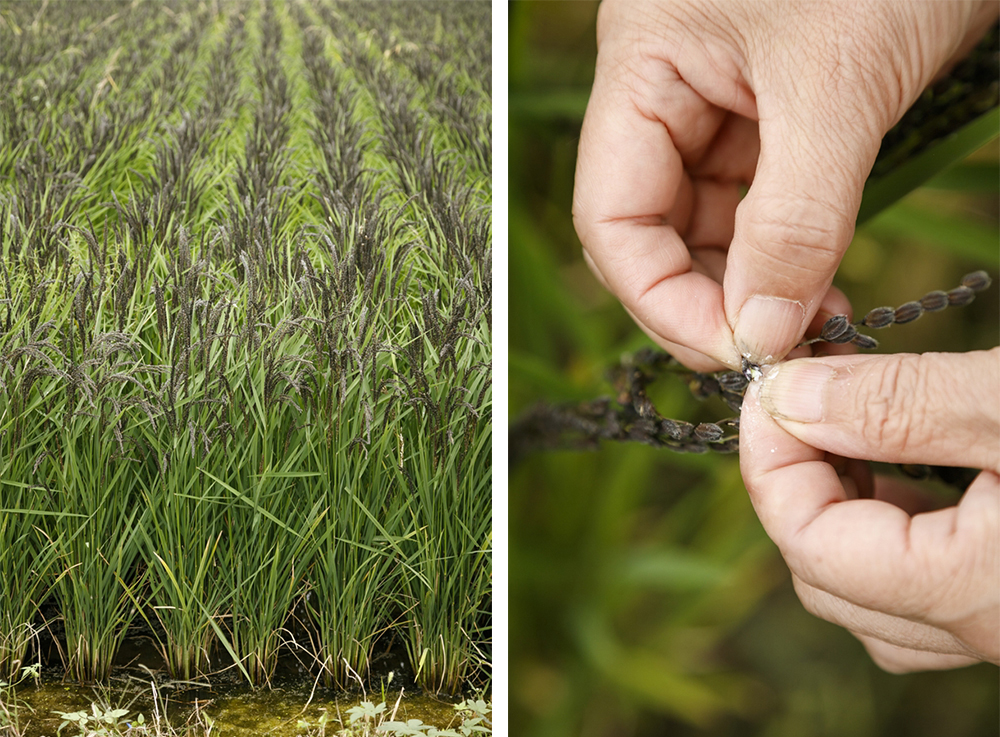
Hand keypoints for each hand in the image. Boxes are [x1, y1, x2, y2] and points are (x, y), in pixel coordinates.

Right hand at [573, 0, 996, 371]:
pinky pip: (755, 203)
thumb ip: (793, 221)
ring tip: (812, 322)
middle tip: (774, 347)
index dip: (659, 297)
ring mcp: (715, 98)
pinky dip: (784, 252)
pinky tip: (820, 285)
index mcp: (643, 60)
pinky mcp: (768, 110)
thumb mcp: (841, 88)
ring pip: (703, 224)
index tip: (732, 350)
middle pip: (650, 227)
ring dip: (749, 284)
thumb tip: (759, 335)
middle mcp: (664, 84)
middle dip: (707, 297)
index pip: (610, 213)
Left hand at [740, 348, 999, 670]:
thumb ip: (898, 405)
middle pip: (827, 578)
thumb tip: (786, 399)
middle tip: (805, 400)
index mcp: (975, 588)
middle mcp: (990, 629)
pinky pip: (927, 592)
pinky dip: (894, 530)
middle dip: (796, 483)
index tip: (769, 389)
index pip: (809, 545)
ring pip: (872, 596)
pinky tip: (909, 469)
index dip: (770, 462)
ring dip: (840, 512)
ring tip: (849, 429)